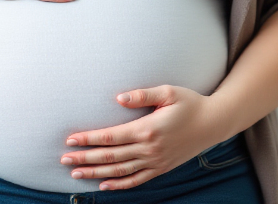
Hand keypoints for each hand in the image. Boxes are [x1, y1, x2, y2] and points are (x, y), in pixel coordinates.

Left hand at [60, 85, 230, 190]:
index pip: (111, 137)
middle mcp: (149, 149)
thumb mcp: (168, 91)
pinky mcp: (161, 168)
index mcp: (148, 129)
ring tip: (76, 173)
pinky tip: (104, 186)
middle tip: (64, 159)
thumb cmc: (190, 103)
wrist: (214, 123)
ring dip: (96, 174)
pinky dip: (119, 185)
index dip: (89, 139)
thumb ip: (142, 94)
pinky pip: (136, 180)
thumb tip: (118, 98)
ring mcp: (155, 161)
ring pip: (120, 171)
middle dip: (85, 158)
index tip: (70, 141)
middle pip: (110, 157)